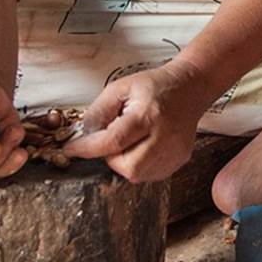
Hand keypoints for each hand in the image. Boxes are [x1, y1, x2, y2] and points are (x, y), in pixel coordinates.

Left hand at [63, 61, 208, 182]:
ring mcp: (175, 150)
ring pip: (139, 175)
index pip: (114, 141)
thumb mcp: (121, 87)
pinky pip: (151, 175)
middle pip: (129, 167)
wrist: (189, 88)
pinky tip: (142, 148)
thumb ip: (98, 111)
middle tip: (111, 143)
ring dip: (125, 164)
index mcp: (148, 114)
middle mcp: (165, 135)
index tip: (72, 149)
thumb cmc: (155, 86)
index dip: (88, 149)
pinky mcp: (180, 158)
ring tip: (129, 143)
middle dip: (112, 160)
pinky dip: (139, 166)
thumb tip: (84, 135)